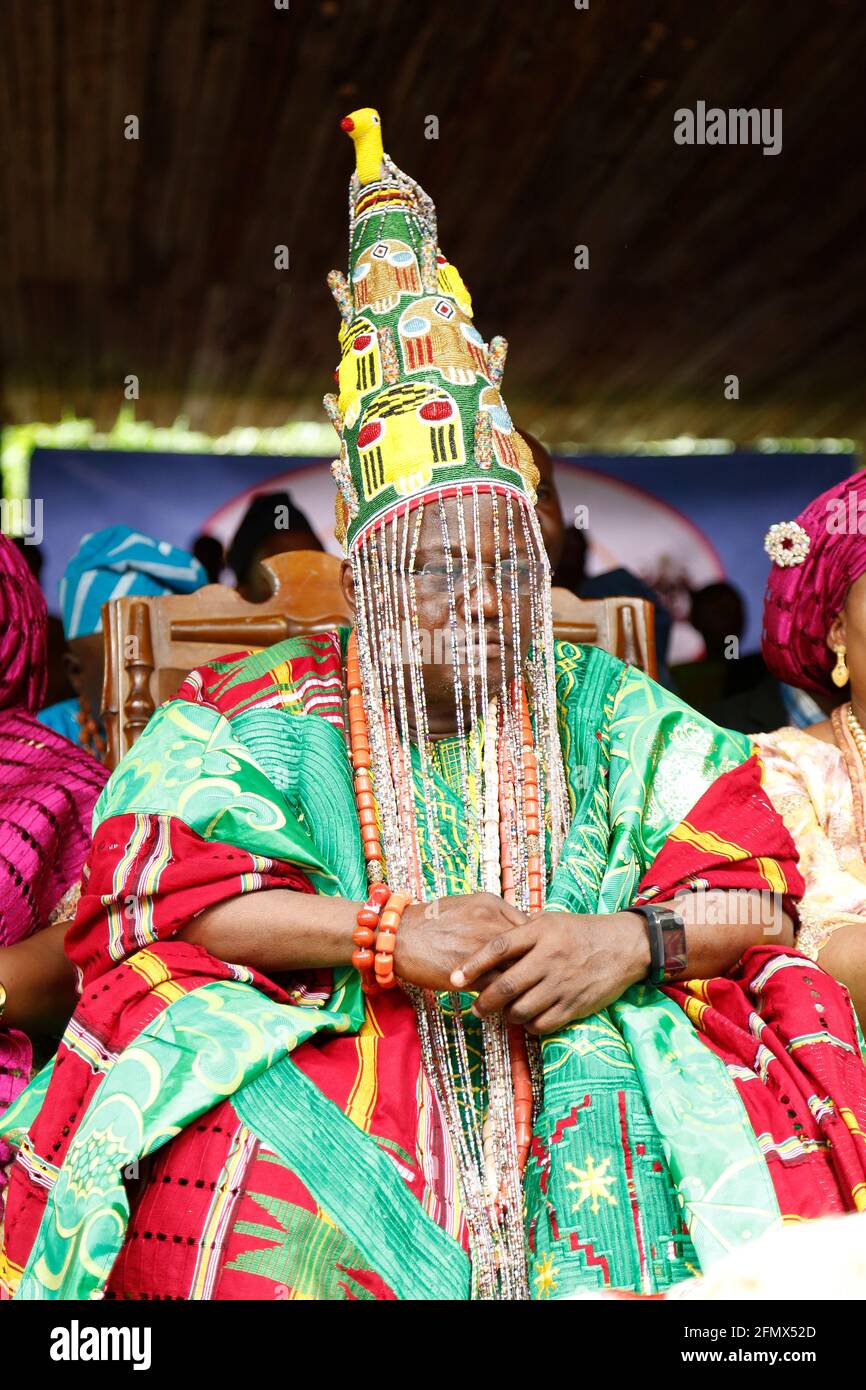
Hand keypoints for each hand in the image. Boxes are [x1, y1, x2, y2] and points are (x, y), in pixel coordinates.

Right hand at [393, 893, 527, 991]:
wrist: (399, 936)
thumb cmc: (431, 921)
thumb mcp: (466, 904)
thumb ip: (494, 915)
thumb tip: (519, 930)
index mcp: (492, 905)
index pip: (530, 928)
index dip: (535, 946)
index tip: (535, 958)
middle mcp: (490, 924)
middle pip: (529, 950)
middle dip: (534, 967)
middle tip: (536, 980)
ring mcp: (480, 950)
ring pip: (517, 971)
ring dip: (522, 985)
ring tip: (523, 995)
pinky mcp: (469, 974)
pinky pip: (498, 989)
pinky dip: (504, 998)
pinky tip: (503, 1003)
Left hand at [449, 910, 650, 1033]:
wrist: (624, 946)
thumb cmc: (580, 931)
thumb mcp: (550, 922)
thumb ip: (521, 934)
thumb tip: (485, 948)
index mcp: (540, 932)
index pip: (498, 948)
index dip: (472, 965)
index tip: (454, 978)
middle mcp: (549, 958)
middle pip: (506, 985)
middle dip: (484, 1001)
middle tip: (475, 1007)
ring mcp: (562, 984)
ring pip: (521, 1009)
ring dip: (506, 1015)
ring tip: (502, 1012)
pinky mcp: (574, 1005)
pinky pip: (542, 1024)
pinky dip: (529, 1025)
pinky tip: (527, 1018)